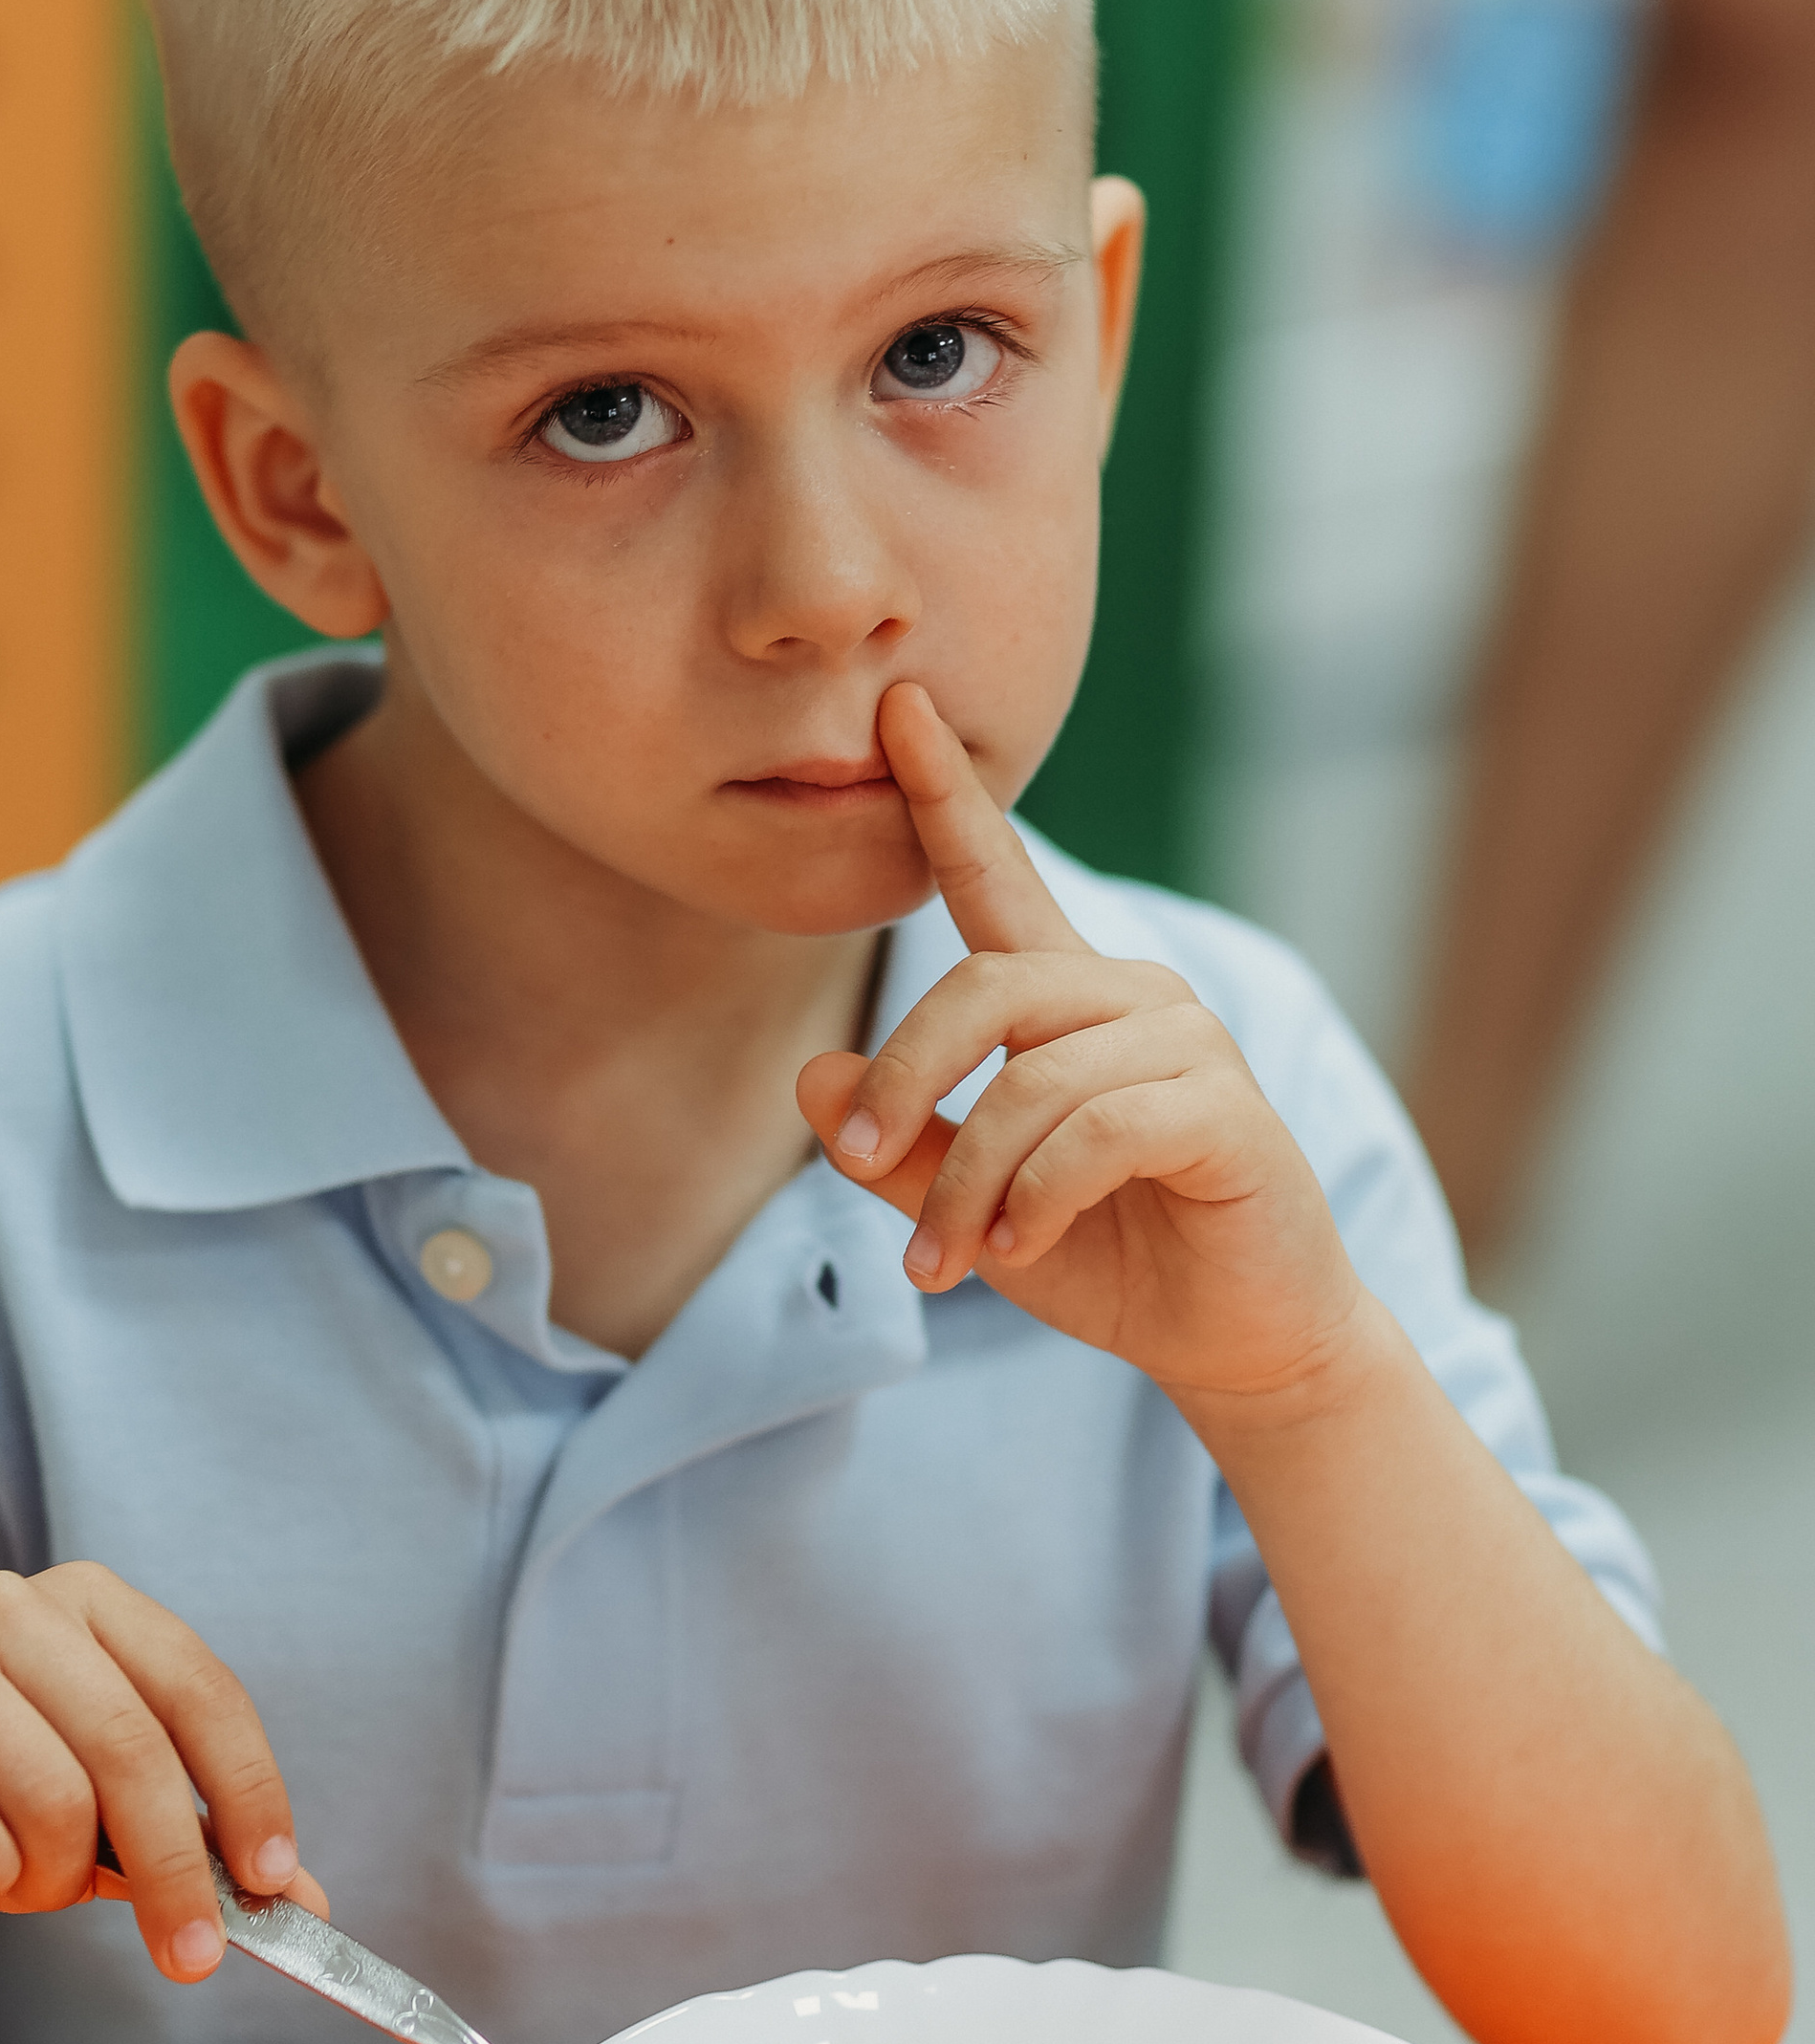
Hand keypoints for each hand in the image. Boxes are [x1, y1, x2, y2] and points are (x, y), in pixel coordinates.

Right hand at [0, 1562, 327, 1985]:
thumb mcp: (103, 1823)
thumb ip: (197, 1849)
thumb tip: (303, 1904)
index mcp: (88, 1604)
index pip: (201, 1690)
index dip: (249, 1788)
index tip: (276, 1881)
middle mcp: (10, 1607)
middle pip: (134, 1751)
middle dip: (176, 1871)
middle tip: (192, 1958)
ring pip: (53, 1800)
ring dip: (52, 1877)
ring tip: (20, 1878)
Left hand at [796, 685, 1367, 1407]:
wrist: (1231, 1335)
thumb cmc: (1105, 1252)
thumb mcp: (971, 1203)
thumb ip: (898, 1144)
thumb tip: (812, 1077)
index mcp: (1067, 999)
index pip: (995, 876)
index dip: (945, 794)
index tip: (898, 708)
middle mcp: (1132, 996)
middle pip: (981, 988)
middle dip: (904, 1080)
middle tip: (858, 1165)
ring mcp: (1188, 1045)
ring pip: (1029, 1080)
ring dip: (966, 1182)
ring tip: (945, 1260)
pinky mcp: (1225, 1109)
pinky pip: (1096, 1130)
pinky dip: (1037, 1197)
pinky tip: (1019, 1247)